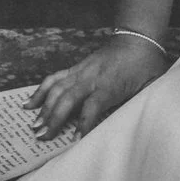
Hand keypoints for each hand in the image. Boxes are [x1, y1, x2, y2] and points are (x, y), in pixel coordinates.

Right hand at [27, 33, 172, 140]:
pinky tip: (30, 102)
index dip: (83, 124)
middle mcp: (91, 78)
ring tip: (34, 125)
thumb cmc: (145, 66)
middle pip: (67, 98)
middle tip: (42, 136)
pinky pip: (55, 78)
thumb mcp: (149, 88)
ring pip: (57, 88)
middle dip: (53, 118)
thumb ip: (142, 105)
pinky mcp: (76, 67)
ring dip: (43, 107)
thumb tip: (140, 125)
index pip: (92, 107)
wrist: (138, 39)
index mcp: (110, 86)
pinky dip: (41, 90)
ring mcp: (81, 71)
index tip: (74, 141)